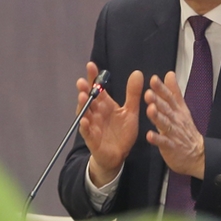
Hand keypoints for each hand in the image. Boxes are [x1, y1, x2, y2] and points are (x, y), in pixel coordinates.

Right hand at [77, 62, 143, 186]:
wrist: (119, 155)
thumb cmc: (122, 132)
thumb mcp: (130, 112)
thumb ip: (132, 94)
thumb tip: (138, 73)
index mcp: (105, 104)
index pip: (98, 88)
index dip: (93, 77)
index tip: (91, 65)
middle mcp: (96, 112)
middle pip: (88, 99)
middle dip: (84, 90)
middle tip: (82, 82)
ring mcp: (92, 125)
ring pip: (84, 113)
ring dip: (82, 105)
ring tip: (83, 96)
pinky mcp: (92, 138)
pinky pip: (87, 131)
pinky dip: (84, 126)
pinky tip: (84, 120)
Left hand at [144, 72, 205, 178]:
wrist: (197, 154)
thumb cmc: (185, 130)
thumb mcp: (182, 108)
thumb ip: (174, 92)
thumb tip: (169, 74)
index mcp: (177, 110)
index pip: (169, 97)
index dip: (161, 88)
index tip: (153, 79)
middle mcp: (175, 120)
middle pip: (166, 109)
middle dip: (157, 101)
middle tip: (148, 93)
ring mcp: (173, 133)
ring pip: (164, 124)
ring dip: (157, 117)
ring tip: (150, 110)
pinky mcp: (171, 146)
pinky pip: (163, 142)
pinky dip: (157, 139)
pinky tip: (149, 135)